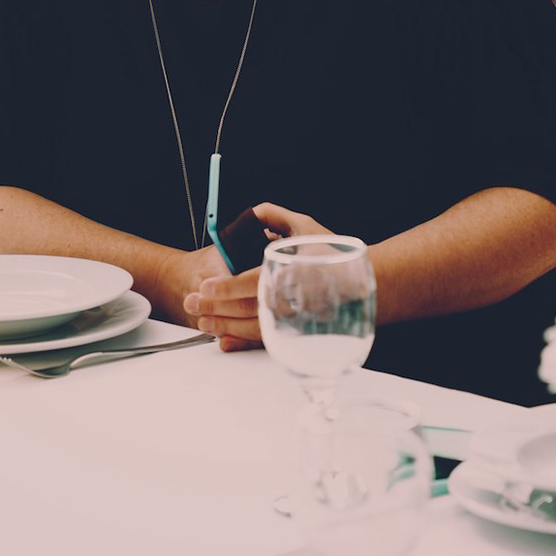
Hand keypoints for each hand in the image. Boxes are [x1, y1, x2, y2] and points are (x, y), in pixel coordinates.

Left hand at [182, 204, 333, 352]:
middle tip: (193, 304)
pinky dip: (242, 342)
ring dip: (225, 326)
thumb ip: (274, 217)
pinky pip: (266, 340)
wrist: (362, 282)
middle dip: (217, 308)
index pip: (255, 281)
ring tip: (202, 322)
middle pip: (250, 308)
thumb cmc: (331, 252)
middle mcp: (295, 297)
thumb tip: (249, 213)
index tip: (206, 287)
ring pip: (255, 328)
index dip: (228, 286)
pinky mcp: (296, 332)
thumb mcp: (304, 226)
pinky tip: (224, 341)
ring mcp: (297, 318)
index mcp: (294, 269)